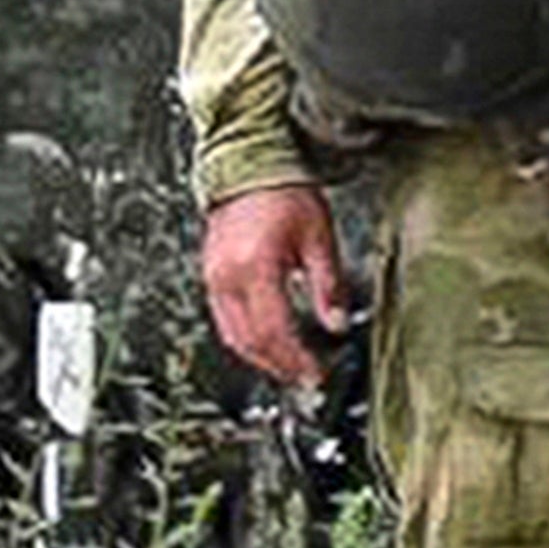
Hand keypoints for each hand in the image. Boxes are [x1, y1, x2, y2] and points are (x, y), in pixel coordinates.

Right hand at [199, 183, 358, 394]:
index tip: (316, 374)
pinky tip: (270, 344)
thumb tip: (337, 324)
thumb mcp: (319, 238)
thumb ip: (329, 284)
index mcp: (255, 268)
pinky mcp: (210, 277)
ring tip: (291, 368)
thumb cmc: (285, 195)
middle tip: (307, 379)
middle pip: (249, 341)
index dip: (295, 359)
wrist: (249, 168)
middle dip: (279, 366)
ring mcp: (213, 279)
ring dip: (261, 358)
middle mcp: (226, 278)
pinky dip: (247, 339)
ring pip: (232, 335)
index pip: (273, 330)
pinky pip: (225, 320)